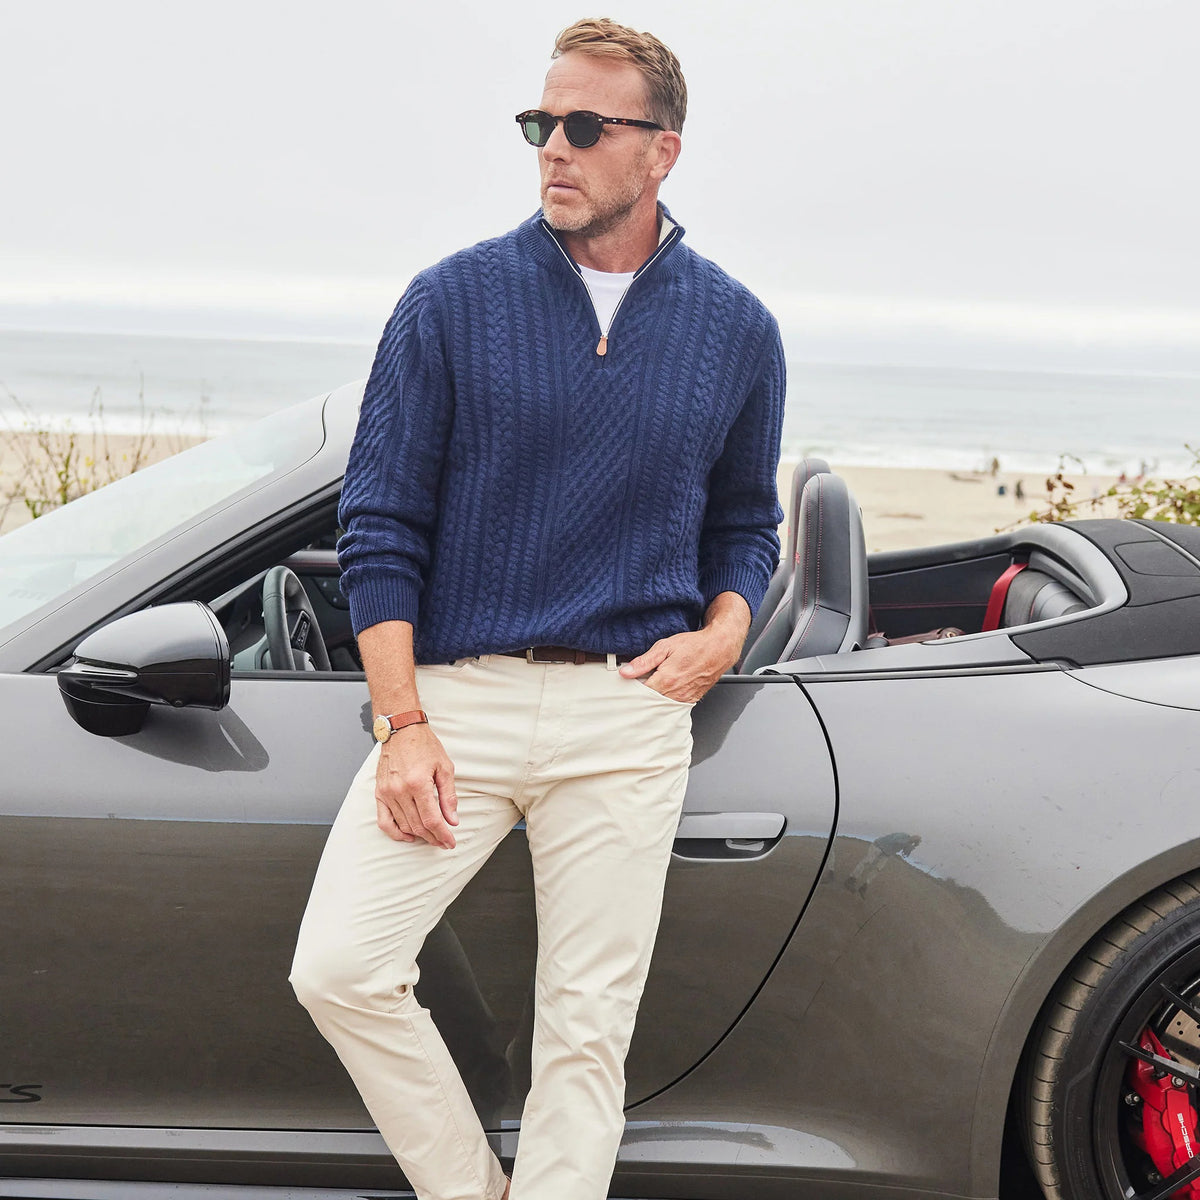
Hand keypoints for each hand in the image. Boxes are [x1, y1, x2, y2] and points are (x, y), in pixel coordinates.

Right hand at [375, 724, 459, 848]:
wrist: (402, 731)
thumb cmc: (424, 746)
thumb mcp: (444, 768)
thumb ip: (448, 796)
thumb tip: (452, 820)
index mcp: (418, 783)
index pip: (432, 819)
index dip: (443, 834)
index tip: (450, 842)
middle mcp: (400, 790)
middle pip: (418, 825)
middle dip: (433, 837)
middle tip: (444, 842)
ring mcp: (387, 793)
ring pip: (403, 825)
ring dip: (419, 836)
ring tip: (431, 838)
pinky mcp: (379, 793)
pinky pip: (384, 821)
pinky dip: (396, 832)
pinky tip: (408, 836)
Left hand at [618, 624, 742, 702]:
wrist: (719, 649)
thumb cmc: (694, 646)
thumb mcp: (665, 647)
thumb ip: (644, 661)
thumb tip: (626, 672)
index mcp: (666, 680)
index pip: (640, 694)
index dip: (631, 691)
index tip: (626, 687)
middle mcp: (675, 693)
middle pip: (649, 704)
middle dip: (640, 698)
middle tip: (637, 689)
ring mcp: (684, 699)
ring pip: (660, 707)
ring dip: (652, 702)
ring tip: (651, 690)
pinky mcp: (691, 700)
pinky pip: (673, 707)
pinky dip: (665, 703)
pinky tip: (663, 694)